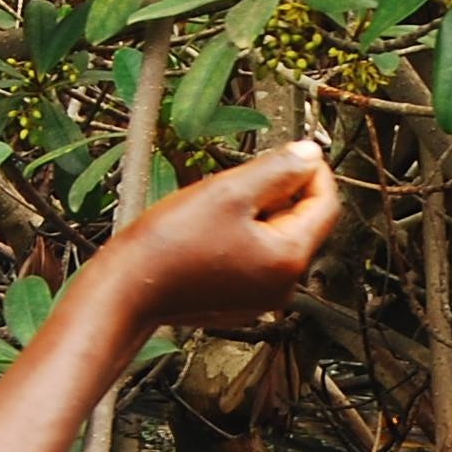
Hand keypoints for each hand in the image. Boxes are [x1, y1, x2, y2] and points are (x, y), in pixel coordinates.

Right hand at [111, 140, 339, 327]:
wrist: (126, 291)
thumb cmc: (170, 245)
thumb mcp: (230, 191)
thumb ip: (278, 169)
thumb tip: (311, 154)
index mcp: (289, 260)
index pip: (326, 205)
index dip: (312, 171)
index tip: (291, 151)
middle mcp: (282, 286)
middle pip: (300, 222)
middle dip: (277, 193)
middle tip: (238, 178)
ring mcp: (260, 297)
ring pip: (273, 238)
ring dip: (254, 213)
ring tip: (215, 207)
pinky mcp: (237, 301)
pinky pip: (252, 257)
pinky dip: (238, 236)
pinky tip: (206, 230)